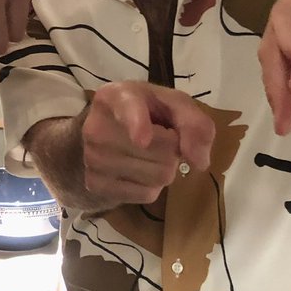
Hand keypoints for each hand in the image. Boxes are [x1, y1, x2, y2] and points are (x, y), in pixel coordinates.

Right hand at [78, 82, 214, 207]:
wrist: (105, 133)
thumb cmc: (145, 113)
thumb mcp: (173, 105)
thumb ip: (195, 123)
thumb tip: (199, 162)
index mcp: (115, 96)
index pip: (128, 109)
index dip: (137, 123)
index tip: (143, 139)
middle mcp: (96, 127)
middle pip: (162, 151)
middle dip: (173, 148)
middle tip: (158, 138)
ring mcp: (91, 158)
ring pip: (158, 176)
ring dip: (165, 168)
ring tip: (148, 154)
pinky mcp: (95, 185)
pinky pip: (147, 194)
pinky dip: (152, 186)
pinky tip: (138, 170)